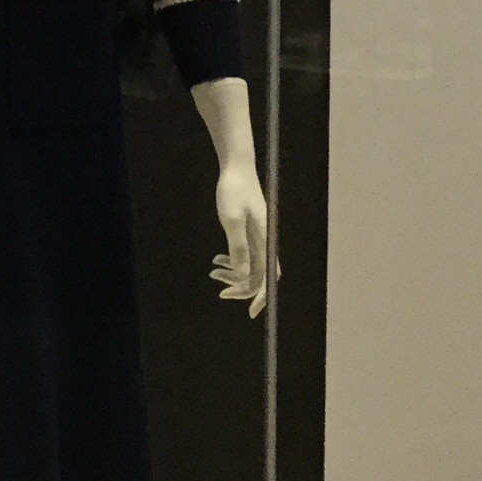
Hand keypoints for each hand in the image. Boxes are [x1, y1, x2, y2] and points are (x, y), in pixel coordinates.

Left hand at [210, 159, 268, 317]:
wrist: (236, 168)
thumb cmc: (234, 190)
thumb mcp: (232, 219)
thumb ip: (238, 247)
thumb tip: (241, 274)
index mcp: (265, 239)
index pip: (268, 277)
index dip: (262, 296)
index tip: (251, 312)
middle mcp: (265, 241)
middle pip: (259, 276)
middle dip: (241, 288)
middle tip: (220, 292)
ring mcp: (258, 237)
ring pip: (251, 267)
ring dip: (234, 276)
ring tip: (213, 272)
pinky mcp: (250, 232)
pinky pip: (245, 256)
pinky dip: (232, 263)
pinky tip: (217, 261)